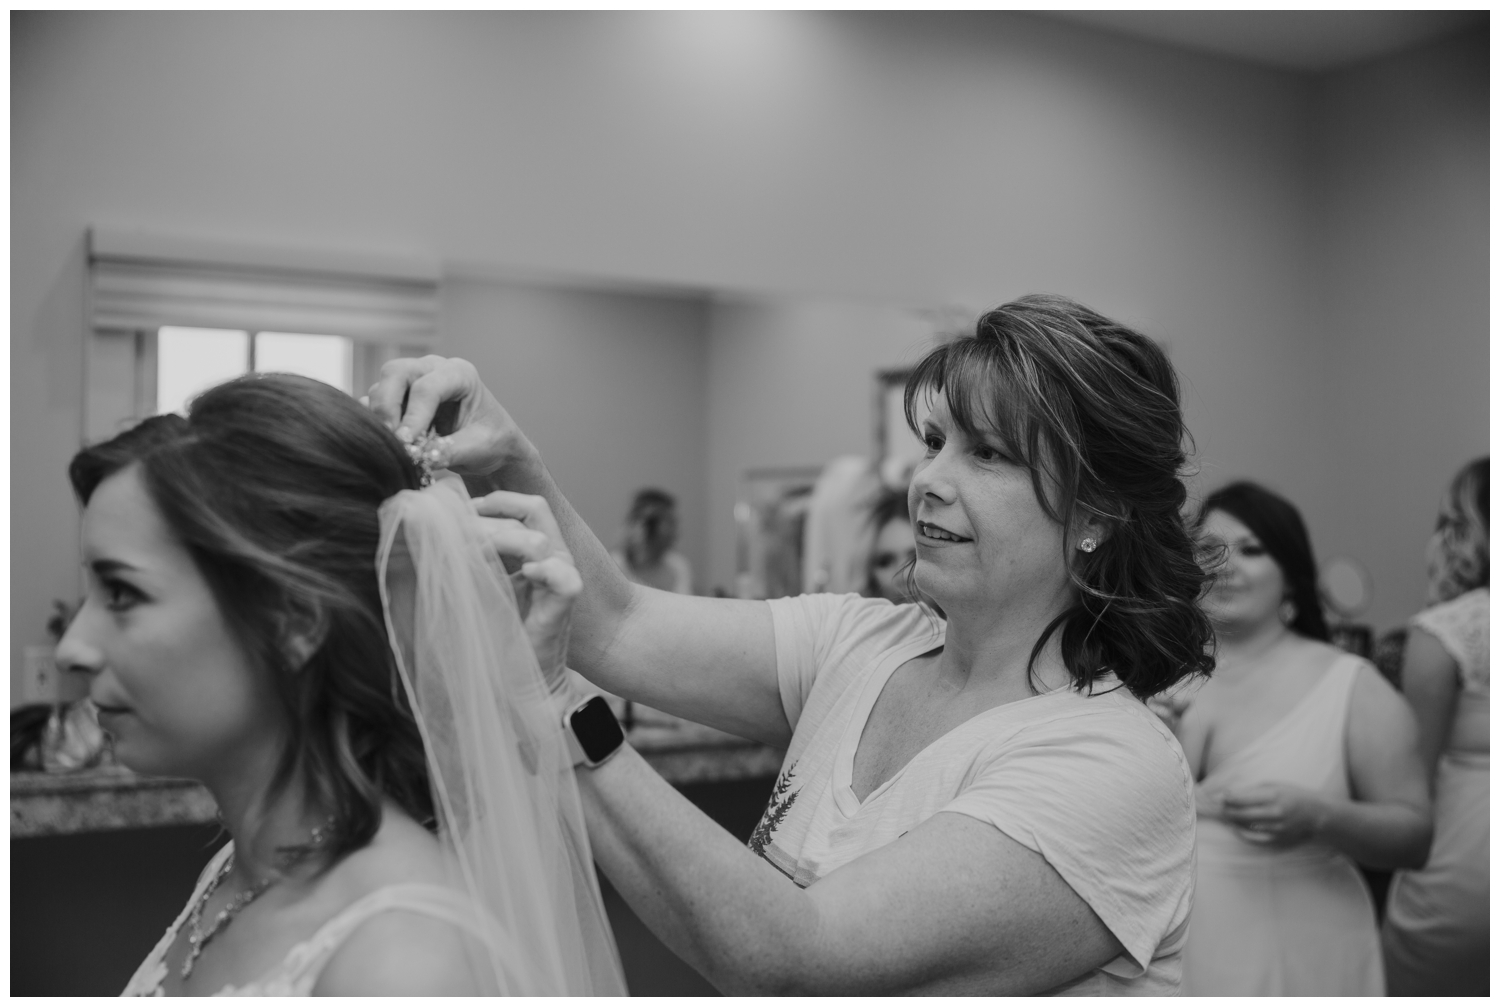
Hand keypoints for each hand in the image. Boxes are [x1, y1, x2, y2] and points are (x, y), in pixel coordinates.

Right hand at [366, 356, 534, 476]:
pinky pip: (375, 402)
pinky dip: (375, 421)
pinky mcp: (399, 398)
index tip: (406, 444)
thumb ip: (450, 451)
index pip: (427, 388)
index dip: (414, 416)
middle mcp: (433, 369)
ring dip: (380, 417)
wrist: (491, 446)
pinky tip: (385, 442)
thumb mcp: (479, 448)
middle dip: (386, 406)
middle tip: (391, 440)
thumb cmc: (492, 441)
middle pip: (395, 373)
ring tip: (394, 446)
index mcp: (460, 374)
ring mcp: (413, 381)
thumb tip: (416, 457)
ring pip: (381, 387)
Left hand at [473, 490, 580, 692]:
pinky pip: (565, 579)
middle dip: (489, 514)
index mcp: (530, 554)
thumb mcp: (473, 589)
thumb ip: (464, 559)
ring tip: (471, 553)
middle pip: (533, 510)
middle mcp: (549, 562)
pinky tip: (523, 575)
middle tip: (455, 532)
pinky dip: (546, 572)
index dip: (489, 502)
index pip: (521, 506)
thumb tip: (430, 525)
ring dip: (502, 540)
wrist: (517, 689)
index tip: (454, 514)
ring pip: (540, 539)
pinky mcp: (561, 611)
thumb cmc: (492, 642)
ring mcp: (558, 584)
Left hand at [1219, 782, 1326, 846]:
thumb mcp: (1273, 786)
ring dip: (1232, 821)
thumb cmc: (1292, 795)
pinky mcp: (1277, 839)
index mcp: (1273, 796)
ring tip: (1225, 816)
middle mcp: (1274, 813)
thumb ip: (1251, 790)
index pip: (1242, 799)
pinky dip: (1241, 833)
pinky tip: (1235, 827)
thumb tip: (1228, 794)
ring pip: (1245, 827)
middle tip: (1219, 807)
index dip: (1227, 798)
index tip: (1221, 796)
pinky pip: (1253, 839)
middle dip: (1226, 810)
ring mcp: (1276, 828)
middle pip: (1241, 814)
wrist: (1315, 814)